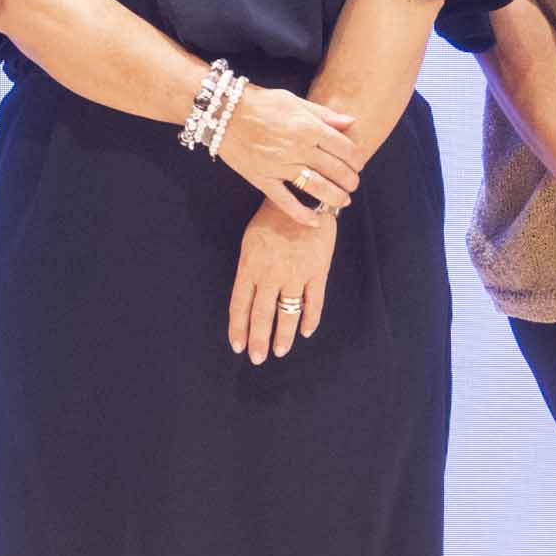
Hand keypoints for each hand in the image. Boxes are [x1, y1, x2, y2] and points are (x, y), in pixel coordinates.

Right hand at [212, 83, 365, 222]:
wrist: (222, 113)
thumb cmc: (261, 103)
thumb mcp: (295, 101)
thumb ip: (324, 114)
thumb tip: (351, 122)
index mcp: (308, 127)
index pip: (345, 148)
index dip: (357, 159)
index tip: (358, 164)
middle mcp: (298, 148)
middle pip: (336, 170)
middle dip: (350, 180)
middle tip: (353, 184)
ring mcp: (280, 166)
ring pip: (317, 188)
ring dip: (335, 198)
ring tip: (343, 201)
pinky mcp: (263, 179)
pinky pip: (285, 201)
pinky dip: (302, 215)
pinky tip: (314, 222)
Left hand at [231, 204, 334, 363]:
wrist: (305, 196)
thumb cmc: (272, 216)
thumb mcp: (250, 240)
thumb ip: (249, 269)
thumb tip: (247, 295)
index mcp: (250, 266)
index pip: (240, 305)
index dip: (238, 328)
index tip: (237, 346)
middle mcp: (270, 274)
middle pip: (262, 315)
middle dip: (258, 340)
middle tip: (257, 359)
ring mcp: (296, 274)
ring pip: (287, 313)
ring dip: (283, 336)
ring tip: (279, 352)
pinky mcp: (318, 271)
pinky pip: (314, 302)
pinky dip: (310, 319)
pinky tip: (305, 332)